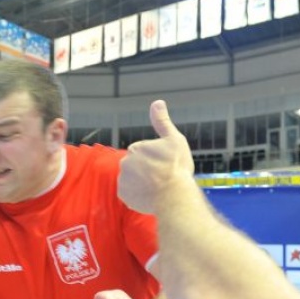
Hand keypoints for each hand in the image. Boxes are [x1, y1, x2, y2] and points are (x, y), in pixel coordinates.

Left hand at [118, 100, 194, 214]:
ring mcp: (123, 179)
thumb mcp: (174, 140)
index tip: (165, 164)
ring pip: (133, 179)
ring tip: (157, 187)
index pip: (144, 152)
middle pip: (137, 166)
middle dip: (147, 170)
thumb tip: (157, 102)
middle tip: (162, 176)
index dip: (156, 159)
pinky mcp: (123, 195)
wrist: (174, 196)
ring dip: (142, 182)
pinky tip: (150, 195)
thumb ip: (162, 122)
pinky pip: (130, 193)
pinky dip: (137, 194)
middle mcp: (125, 162)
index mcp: (136, 148)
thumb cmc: (177, 167)